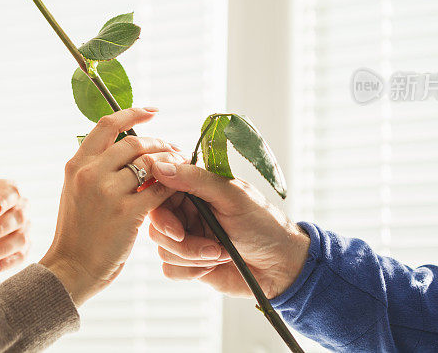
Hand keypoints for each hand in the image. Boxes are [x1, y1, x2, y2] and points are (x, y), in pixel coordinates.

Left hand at [0, 179, 30, 280]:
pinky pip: (21, 257)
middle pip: (20, 216)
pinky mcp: (21, 250)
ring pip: (22, 238)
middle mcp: (17, 208)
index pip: (12, 192)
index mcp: (2, 192)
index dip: (3, 201)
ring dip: (2, 249)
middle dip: (0, 228)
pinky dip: (6, 263)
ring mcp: (22, 230)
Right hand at [39, 107, 185, 305]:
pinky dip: (172, 186)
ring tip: (180, 166)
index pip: (107, 124)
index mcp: (77, 164)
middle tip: (173, 149)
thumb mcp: (74, 191)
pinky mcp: (126, 213)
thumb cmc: (77, 233)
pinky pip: (159, 190)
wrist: (71, 268)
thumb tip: (119, 147)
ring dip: (170, 161)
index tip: (152, 111)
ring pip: (149, 163)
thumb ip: (93, 168)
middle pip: (134, 142)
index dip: (132, 113)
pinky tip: (177, 190)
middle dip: (159, 142)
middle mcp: (90, 173)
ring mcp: (108, 192)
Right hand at [147, 163, 309, 299]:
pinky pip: (169, 269)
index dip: (161, 211)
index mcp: (196, 188)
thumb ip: (195, 179)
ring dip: (193, 256)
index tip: (178, 228)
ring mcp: (187, 237)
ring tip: (221, 253)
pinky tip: (214, 265)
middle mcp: (187, 211)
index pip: (160, 193)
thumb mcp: (232, 196)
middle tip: (209, 246)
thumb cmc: (263, 224)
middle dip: (182, 241)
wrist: (280, 266)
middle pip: (157, 224)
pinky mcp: (188, 263)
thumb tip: (158, 166)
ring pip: (162, 248)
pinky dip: (192, 271)